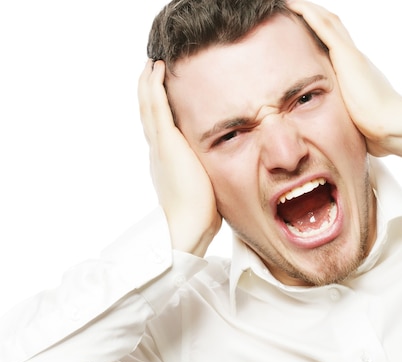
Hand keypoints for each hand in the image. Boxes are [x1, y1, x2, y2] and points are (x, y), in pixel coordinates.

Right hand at [138, 60, 220, 255]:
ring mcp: (160, 144)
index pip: (161, 127)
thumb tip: (221, 174)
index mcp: (167, 160)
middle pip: (150, 112)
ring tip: (152, 63)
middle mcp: (158, 150)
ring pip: (149, 105)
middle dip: (150, 90)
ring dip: (149, 82)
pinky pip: (156, 106)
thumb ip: (208, 174)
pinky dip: (154, 86)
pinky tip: (156, 68)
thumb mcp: (205, 186)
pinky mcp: (165, 141)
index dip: (159, 107)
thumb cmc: (200, 214)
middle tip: (151, 69)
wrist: (187, 225)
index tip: (162, 91)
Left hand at [287, 1, 401, 160]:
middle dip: (313, 15)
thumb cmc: (377, 131)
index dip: (320, 33)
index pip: (335, 45)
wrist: (390, 127)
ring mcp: (350, 55)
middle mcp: (353, 58)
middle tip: (294, 7)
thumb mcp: (356, 121)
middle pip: (331, 27)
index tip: (304, 29)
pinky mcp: (346, 56)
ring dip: (307, 9)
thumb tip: (347, 132)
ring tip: (289, 1)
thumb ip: (349, 119)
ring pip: (326, 21)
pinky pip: (323, 27)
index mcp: (355, 72)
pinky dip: (307, 13)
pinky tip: (292, 4)